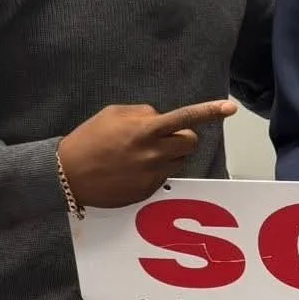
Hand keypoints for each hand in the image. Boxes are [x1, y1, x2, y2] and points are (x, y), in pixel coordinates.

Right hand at [58, 100, 236, 207]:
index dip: (209, 112)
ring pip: (179, 161)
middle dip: (183, 137)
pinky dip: (155, 171)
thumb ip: (143, 113)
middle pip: (190, 143)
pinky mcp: (148, 191)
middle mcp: (153, 153)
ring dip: (170, 155)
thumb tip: (160, 119)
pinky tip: (132, 170)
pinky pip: (164, 178)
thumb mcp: (113, 114)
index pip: (185, 118)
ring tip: (143, 154)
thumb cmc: (89, 139)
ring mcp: (152, 175)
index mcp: (145, 129)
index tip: (230, 108)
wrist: (68, 174)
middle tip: (163, 137)